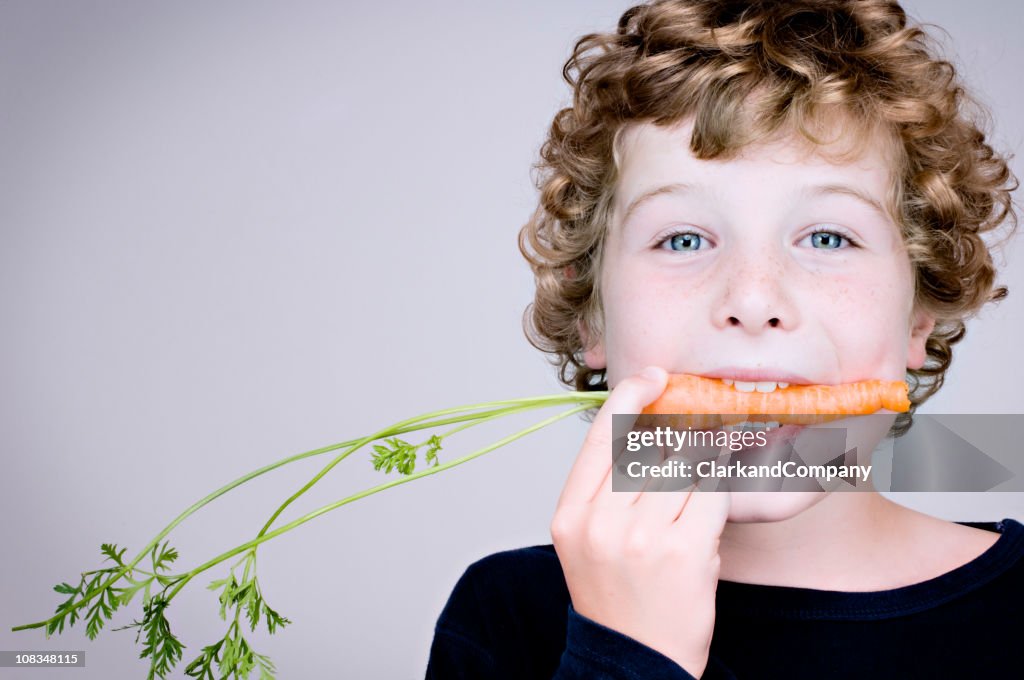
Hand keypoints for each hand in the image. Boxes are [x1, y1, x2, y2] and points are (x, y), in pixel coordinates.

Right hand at [550, 366, 730, 676]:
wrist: (634, 664)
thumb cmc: (616, 597)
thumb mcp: (587, 541)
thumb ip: (604, 489)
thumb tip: (644, 428)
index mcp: (569, 515)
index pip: (600, 438)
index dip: (628, 397)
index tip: (653, 377)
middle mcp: (600, 522)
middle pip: (647, 447)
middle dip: (677, 433)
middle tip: (698, 423)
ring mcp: (642, 537)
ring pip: (682, 467)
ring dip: (699, 466)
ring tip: (704, 478)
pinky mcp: (684, 552)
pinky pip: (711, 495)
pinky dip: (718, 491)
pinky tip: (716, 496)